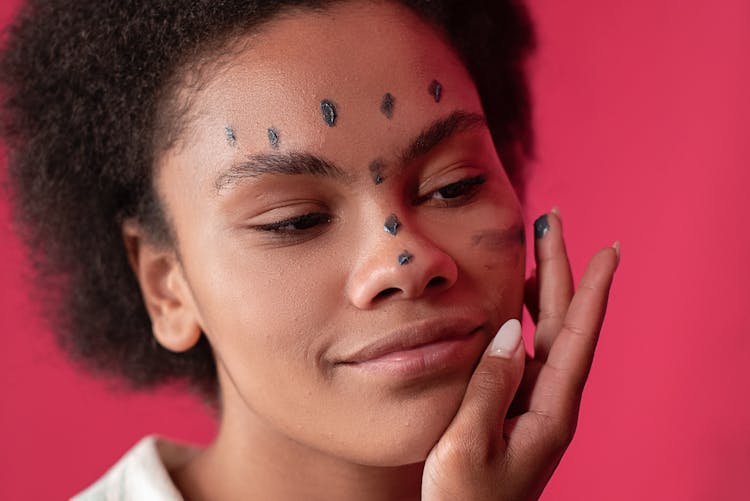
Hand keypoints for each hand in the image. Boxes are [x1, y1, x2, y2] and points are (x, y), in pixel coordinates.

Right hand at [422, 210, 618, 499]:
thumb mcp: (467, 447)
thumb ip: (488, 387)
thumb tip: (509, 333)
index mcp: (550, 411)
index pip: (578, 337)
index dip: (592, 291)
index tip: (609, 250)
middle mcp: (549, 401)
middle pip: (564, 323)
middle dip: (560, 271)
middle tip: (551, 222)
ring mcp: (534, 404)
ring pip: (545, 333)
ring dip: (542, 290)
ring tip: (532, 251)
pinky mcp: (515, 408)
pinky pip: (524, 352)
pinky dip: (521, 318)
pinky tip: (511, 305)